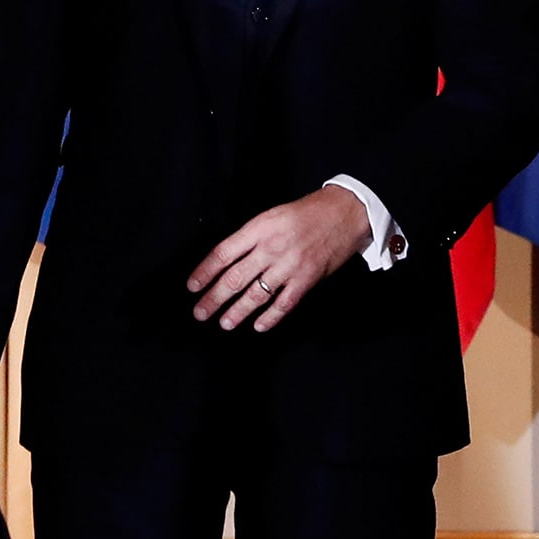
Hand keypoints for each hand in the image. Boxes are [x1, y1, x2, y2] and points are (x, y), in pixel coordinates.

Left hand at [187, 184, 372, 332]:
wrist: (346, 213)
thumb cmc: (308, 212)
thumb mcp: (273, 215)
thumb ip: (251, 237)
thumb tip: (229, 261)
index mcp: (259, 229)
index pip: (223, 254)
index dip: (204, 272)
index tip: (192, 286)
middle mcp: (271, 248)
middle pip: (234, 278)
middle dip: (214, 298)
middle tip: (200, 312)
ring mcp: (289, 266)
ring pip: (256, 294)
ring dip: (237, 312)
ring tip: (224, 323)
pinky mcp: (306, 280)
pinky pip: (283, 304)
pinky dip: (270, 317)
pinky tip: (258, 325)